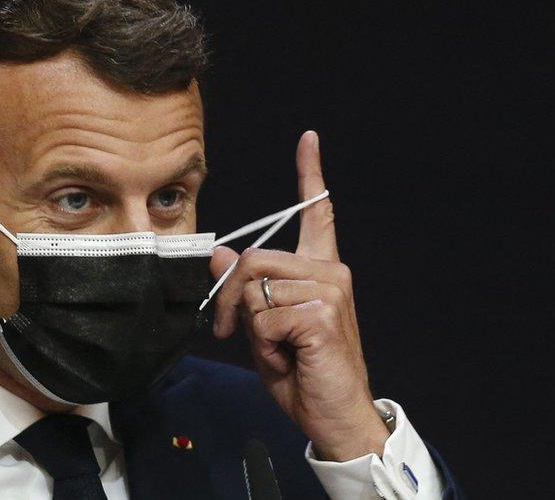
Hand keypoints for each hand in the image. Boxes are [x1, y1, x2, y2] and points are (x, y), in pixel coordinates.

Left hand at [210, 130, 388, 460]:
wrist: (335, 416)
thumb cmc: (303, 372)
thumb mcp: (263, 328)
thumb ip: (246, 291)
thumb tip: (219, 254)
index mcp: (320, 270)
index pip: (316, 214)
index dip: (310, 175)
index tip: (308, 138)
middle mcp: (330, 272)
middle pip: (253, 260)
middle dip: (228, 301)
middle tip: (228, 333)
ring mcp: (330, 291)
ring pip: (254, 291)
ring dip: (251, 329)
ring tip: (279, 351)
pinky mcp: (322, 315)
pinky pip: (264, 319)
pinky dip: (264, 346)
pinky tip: (290, 358)